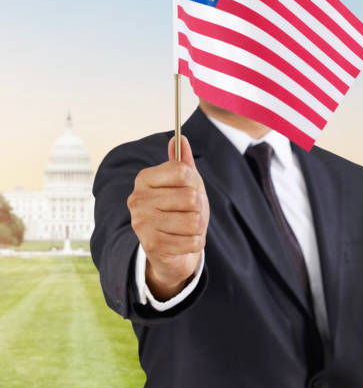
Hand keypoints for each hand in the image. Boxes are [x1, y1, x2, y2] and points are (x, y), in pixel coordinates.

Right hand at [127, 134, 209, 300]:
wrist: (171, 250)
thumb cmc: (180, 211)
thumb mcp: (186, 185)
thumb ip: (183, 163)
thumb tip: (179, 137)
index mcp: (144, 179)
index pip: (182, 171)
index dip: (195, 182)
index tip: (190, 189)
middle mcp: (138, 199)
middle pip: (190, 197)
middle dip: (198, 207)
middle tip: (189, 213)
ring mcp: (142, 222)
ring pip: (193, 220)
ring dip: (198, 227)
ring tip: (187, 228)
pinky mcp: (151, 245)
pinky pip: (192, 241)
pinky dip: (196, 243)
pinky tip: (185, 241)